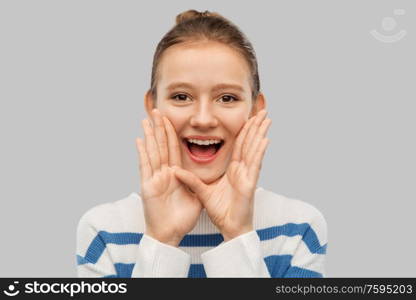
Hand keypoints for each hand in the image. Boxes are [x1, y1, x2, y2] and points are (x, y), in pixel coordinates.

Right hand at [136, 108, 201, 246]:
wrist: (170, 235)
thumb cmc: (181, 218)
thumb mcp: (195, 196)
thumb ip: (196, 183)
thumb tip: (204, 172)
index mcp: (175, 174)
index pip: (174, 149)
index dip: (172, 133)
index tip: (170, 118)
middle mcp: (164, 173)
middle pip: (161, 146)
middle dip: (159, 128)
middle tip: (156, 110)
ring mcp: (155, 179)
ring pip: (152, 152)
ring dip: (149, 135)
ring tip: (146, 119)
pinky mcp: (148, 187)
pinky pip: (145, 167)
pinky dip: (142, 153)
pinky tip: (139, 140)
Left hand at [172, 110, 270, 241]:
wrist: (230, 228)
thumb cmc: (221, 211)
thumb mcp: (202, 192)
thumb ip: (191, 180)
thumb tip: (175, 170)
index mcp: (233, 169)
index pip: (238, 145)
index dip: (243, 130)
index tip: (248, 116)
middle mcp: (242, 170)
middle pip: (249, 143)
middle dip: (256, 126)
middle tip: (262, 110)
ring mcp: (247, 175)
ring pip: (254, 149)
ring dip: (260, 133)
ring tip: (266, 118)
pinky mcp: (249, 183)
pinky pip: (254, 165)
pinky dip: (259, 151)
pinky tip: (265, 139)